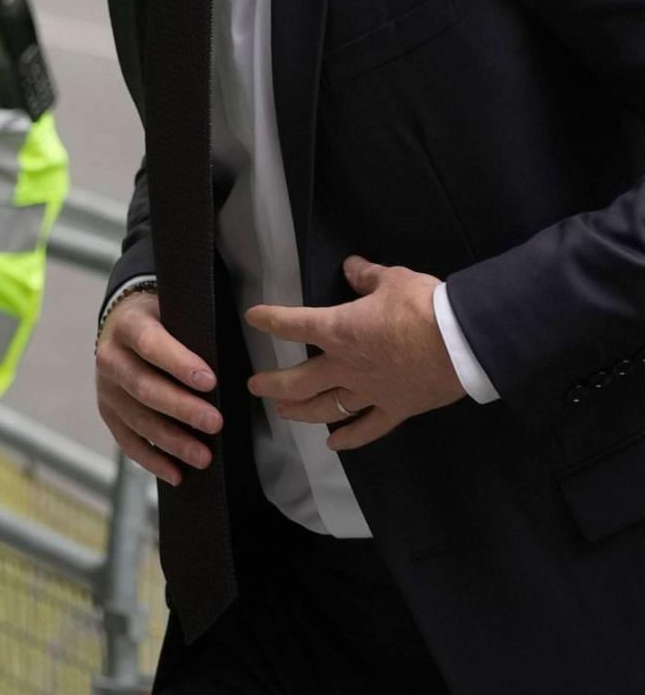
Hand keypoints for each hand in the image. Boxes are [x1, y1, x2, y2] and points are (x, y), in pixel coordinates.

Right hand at [95, 290, 222, 485]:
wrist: (120, 324)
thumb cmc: (160, 319)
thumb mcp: (170, 309)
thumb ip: (192, 327)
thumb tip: (230, 353)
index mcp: (128, 324)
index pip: (150, 344)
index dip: (179, 363)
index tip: (210, 381)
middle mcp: (111, 357)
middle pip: (144, 387)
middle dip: (182, 408)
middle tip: (215, 423)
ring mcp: (107, 389)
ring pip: (138, 420)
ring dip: (172, 442)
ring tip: (203, 457)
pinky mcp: (108, 413)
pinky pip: (128, 442)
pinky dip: (152, 460)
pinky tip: (176, 473)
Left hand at [245, 255, 464, 451]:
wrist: (458, 343)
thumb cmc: (421, 307)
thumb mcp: (392, 279)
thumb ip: (367, 276)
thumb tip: (352, 268)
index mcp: (340, 330)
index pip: (295, 324)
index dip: (271, 319)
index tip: (253, 317)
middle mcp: (346, 366)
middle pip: (300, 380)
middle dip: (274, 383)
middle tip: (255, 385)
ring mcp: (369, 392)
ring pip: (326, 408)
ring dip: (301, 411)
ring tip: (283, 411)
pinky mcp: (394, 409)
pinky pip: (366, 428)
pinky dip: (349, 438)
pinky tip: (334, 444)